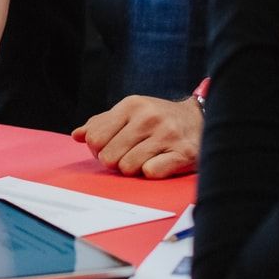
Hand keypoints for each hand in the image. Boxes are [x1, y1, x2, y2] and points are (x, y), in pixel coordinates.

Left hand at [71, 95, 200, 177]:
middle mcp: (149, 117)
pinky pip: (151, 172)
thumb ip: (102, 123)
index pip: (95, 139)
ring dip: (133, 169)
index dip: (98, 150)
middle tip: (128, 155)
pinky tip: (159, 163)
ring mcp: (167, 135)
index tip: (111, 148)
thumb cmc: (158, 119)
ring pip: (128, 167)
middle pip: (109, 157)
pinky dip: (152, 172)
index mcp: (132, 106)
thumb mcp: (130, 113)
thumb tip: (78, 135)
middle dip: (116, 161)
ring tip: (145, 159)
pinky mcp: (184, 153)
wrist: (200, 119)